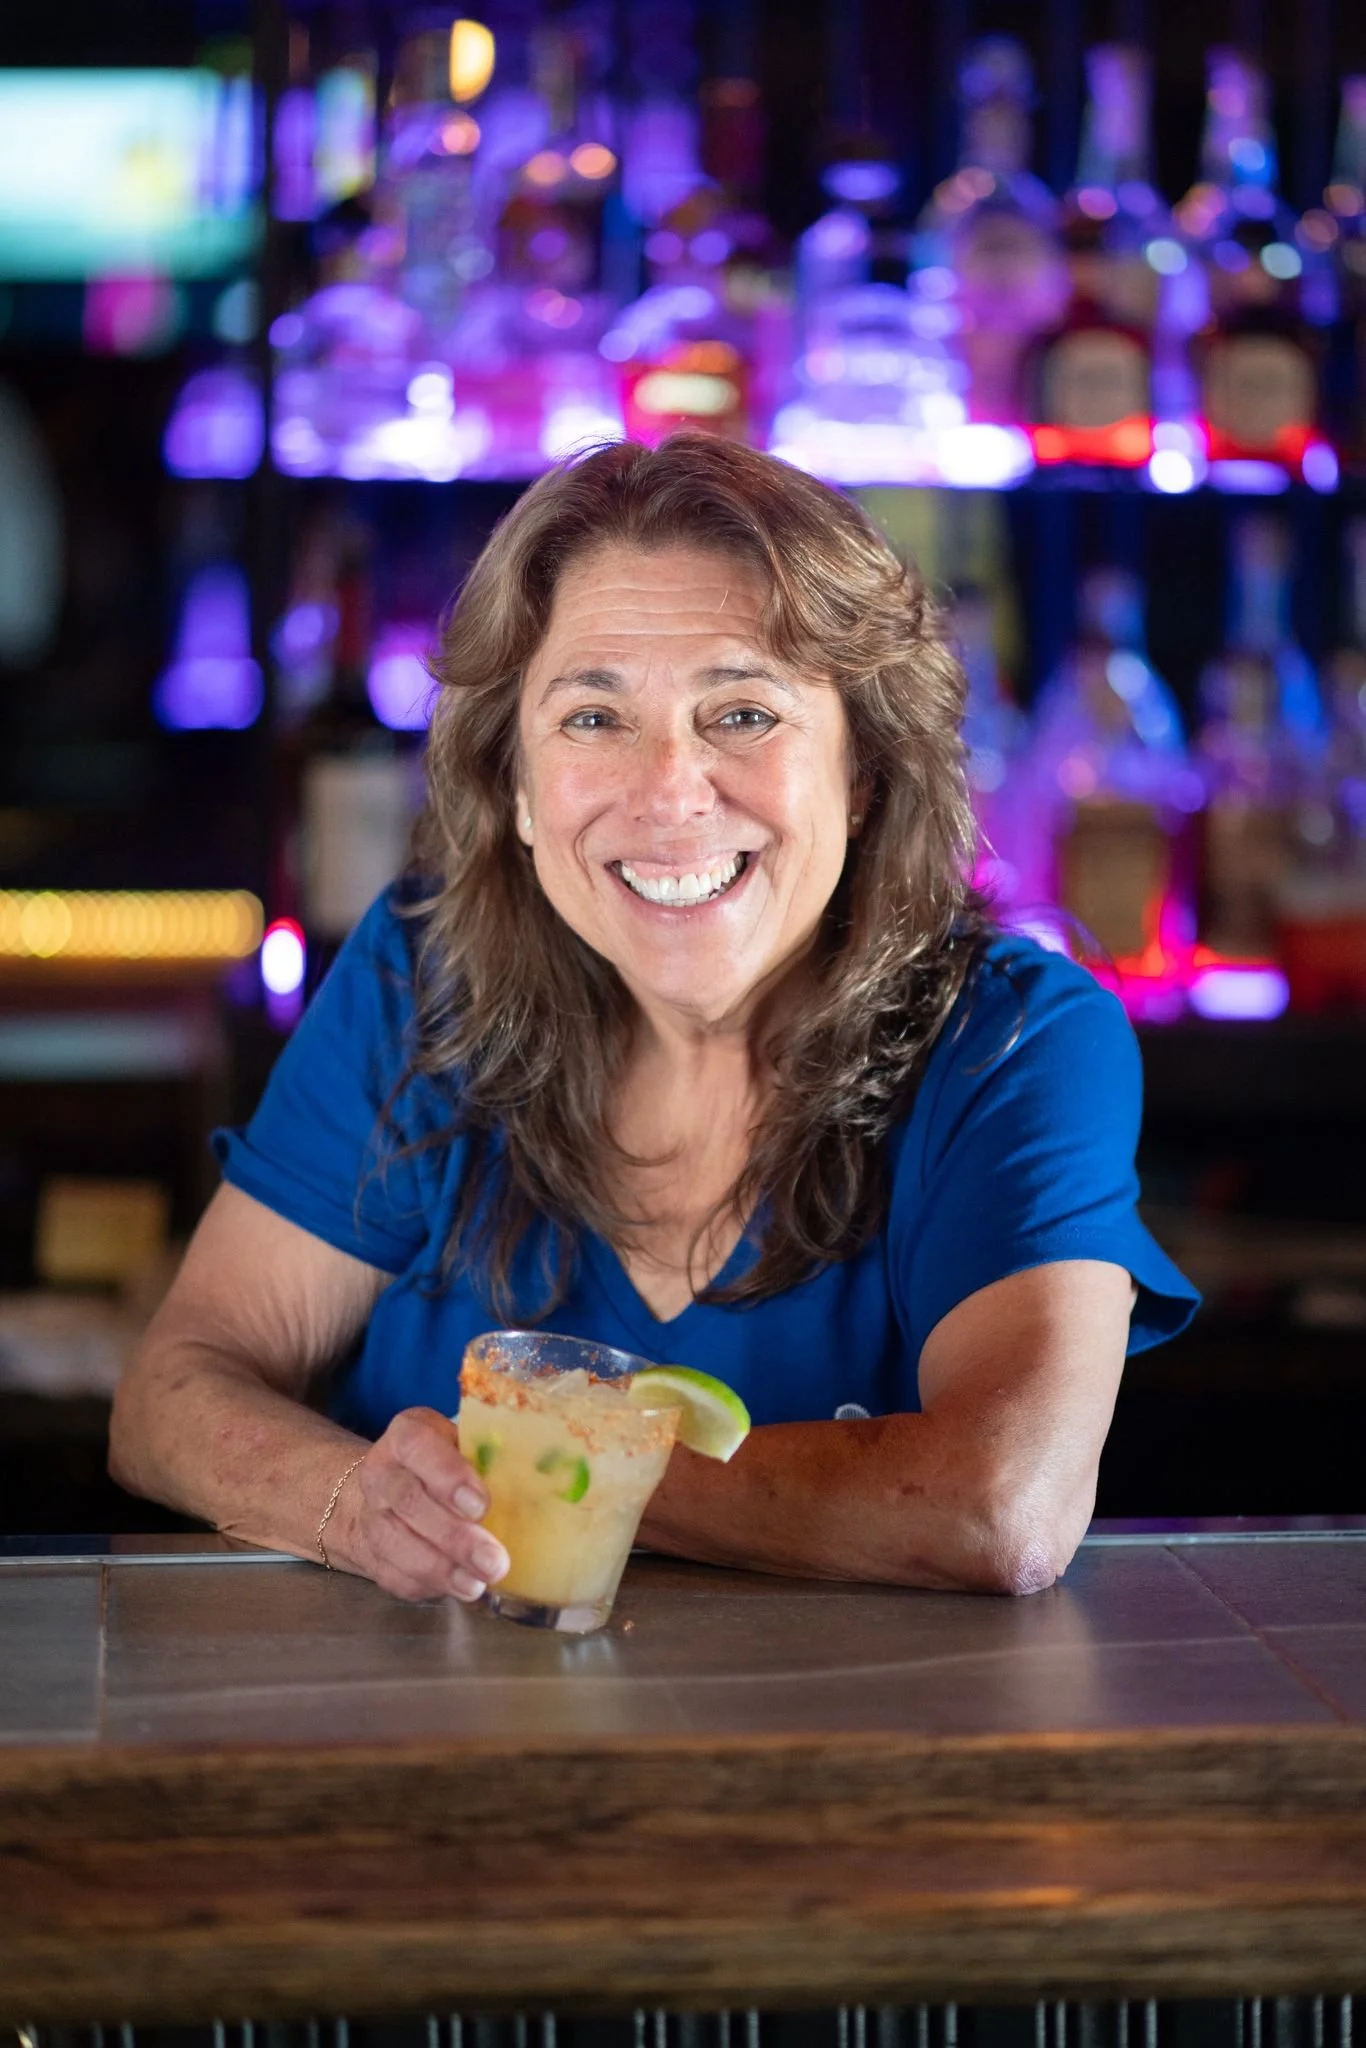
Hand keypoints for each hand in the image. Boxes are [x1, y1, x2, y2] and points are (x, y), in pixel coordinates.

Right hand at [330, 1406, 509, 1602]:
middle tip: (494, 1560)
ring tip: (478, 1583)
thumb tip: (544, 1478)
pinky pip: (395, 1573)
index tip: (481, 1505)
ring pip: (395, 1542)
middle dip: (454, 1536)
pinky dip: (430, 1584)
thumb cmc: (445, 1466)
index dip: (448, 1476)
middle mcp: (382, 1473)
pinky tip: (460, 1588)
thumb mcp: (465, 1445)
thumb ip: (491, 1458)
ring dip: (441, 1568)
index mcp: (406, 1436)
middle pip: (409, 1502)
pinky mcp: (373, 1555)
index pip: (418, 1446)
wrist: (391, 1492)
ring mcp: (371, 1515)